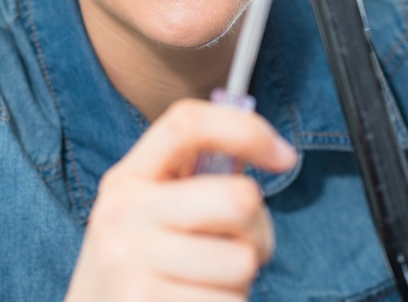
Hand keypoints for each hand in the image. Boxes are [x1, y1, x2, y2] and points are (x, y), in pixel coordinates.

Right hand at [64, 98, 297, 300]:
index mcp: (128, 178)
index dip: (246, 129)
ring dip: (240, 280)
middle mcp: (122, 213)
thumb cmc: (143, 265)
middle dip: (258, 230)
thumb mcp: (154, 212)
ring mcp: (128, 261)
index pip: (186, 124)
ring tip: (207, 284)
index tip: (284, 156)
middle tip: (237, 248)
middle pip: (238, 199)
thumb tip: (272, 150)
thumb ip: (202, 179)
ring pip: (243, 261)